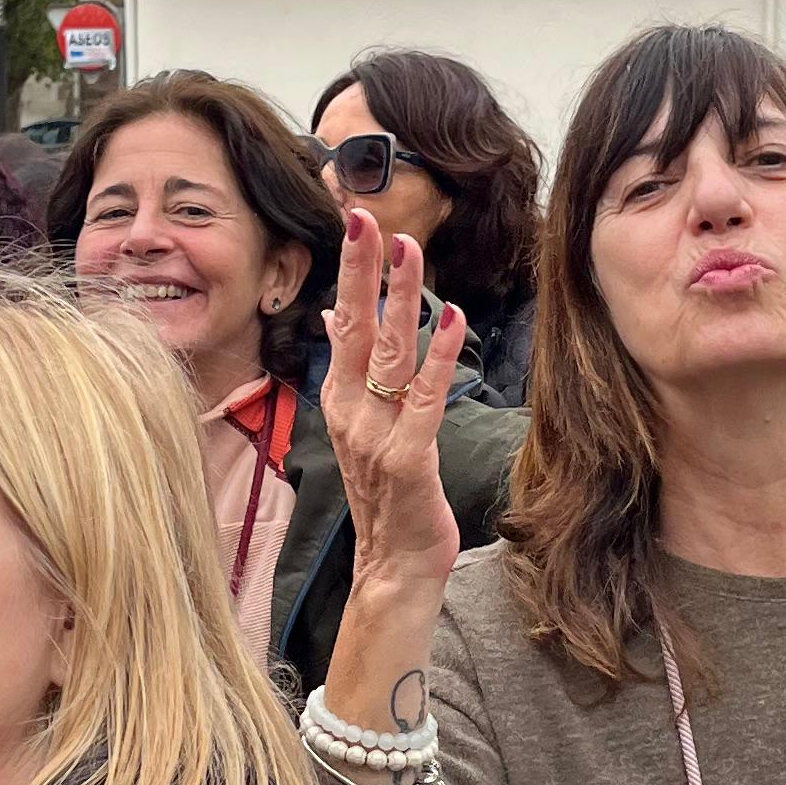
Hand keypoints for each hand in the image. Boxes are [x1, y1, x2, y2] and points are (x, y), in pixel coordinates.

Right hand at [316, 209, 470, 606]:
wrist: (393, 567)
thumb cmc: (388, 495)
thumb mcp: (361, 426)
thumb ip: (350, 370)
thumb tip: (334, 314)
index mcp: (342, 400)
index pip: (342, 323)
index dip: (349, 272)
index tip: (355, 222)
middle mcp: (351, 412)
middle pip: (356, 328)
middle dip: (362, 269)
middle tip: (366, 217)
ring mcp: (377, 435)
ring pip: (390, 353)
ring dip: (401, 297)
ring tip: (408, 248)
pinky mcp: (410, 458)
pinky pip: (426, 397)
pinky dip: (439, 356)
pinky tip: (451, 317)